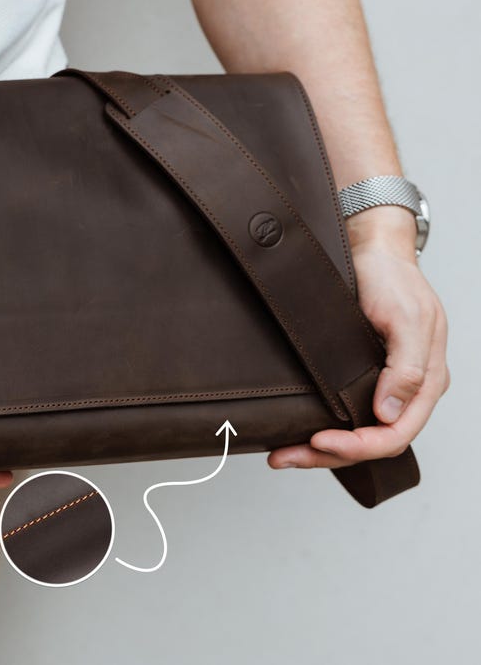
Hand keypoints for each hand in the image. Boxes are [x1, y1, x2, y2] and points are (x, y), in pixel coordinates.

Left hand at [268, 206, 448, 469]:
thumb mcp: (406, 318)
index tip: (318, 441)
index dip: (357, 446)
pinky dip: (321, 426)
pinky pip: (345, 412)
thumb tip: (390, 415)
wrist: (373, 249)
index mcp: (424, 381)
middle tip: (285, 457)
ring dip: (319, 449)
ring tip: (282, 454)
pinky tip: (296, 431)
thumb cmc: (392, 278)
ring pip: (355, 433)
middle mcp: (404, 389)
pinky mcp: (360, 374)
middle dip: (327, 456)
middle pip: (369, 441)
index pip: (393, 434)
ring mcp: (381, 384)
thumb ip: (406, 369)